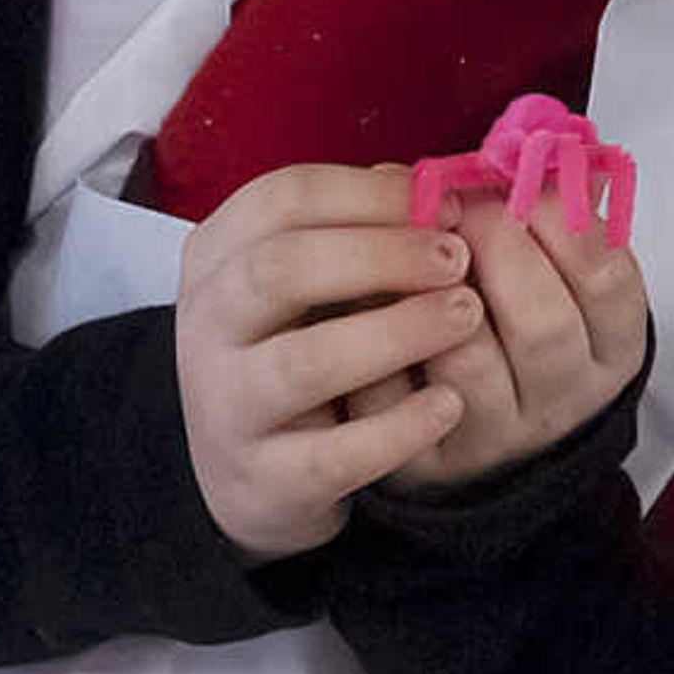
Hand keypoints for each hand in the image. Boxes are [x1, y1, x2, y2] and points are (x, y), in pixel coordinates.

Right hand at [175, 163, 481, 558]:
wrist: (253, 471)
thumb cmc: (299, 341)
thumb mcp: (314, 276)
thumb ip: (363, 229)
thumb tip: (434, 192)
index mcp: (216, 256)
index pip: (281, 199)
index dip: (371, 195)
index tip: (445, 203)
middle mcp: (206, 328)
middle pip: (283, 268)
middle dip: (383, 255)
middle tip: (458, 258)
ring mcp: (226, 408)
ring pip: (304, 362)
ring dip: (397, 331)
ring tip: (468, 313)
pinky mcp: (264, 480)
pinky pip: (333, 456)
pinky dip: (399, 427)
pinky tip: (448, 402)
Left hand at [361, 199, 650, 491]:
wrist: (478, 435)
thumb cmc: (517, 323)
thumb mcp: (561, 277)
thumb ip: (553, 216)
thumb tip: (532, 144)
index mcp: (611, 348)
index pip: (608, 281)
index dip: (564, 221)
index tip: (525, 181)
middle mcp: (563, 401)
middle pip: (544, 324)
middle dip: (499, 248)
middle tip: (463, 209)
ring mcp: (496, 437)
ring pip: (470, 358)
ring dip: (435, 292)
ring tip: (414, 250)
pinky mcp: (425, 462)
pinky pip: (396, 393)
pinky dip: (381, 337)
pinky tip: (372, 303)